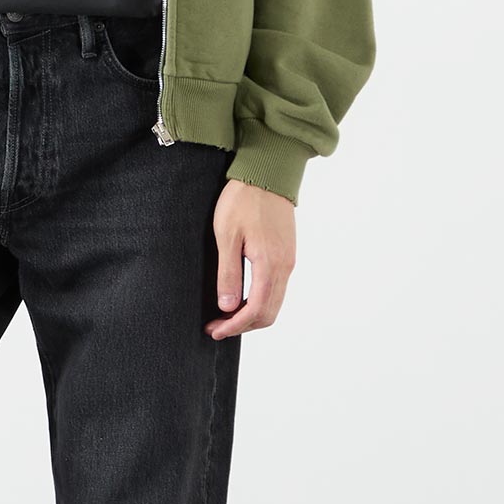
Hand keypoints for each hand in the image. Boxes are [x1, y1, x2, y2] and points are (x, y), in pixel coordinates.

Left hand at [207, 179, 295, 337]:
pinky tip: (242, 297)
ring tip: (226, 314)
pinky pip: (278, 289)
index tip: (215, 330)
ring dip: (252, 315)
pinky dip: (260, 302)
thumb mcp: (226, 235)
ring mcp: (289, 261)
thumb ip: (228, 273)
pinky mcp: (288, 255)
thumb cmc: (243, 200)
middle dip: (243, 326)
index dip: (235, 326)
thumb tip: (228, 307)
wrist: (267, 174)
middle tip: (217, 326)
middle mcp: (285, 267)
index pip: (256, 310)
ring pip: (275, 303)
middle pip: (269, 313)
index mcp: (270, 264)